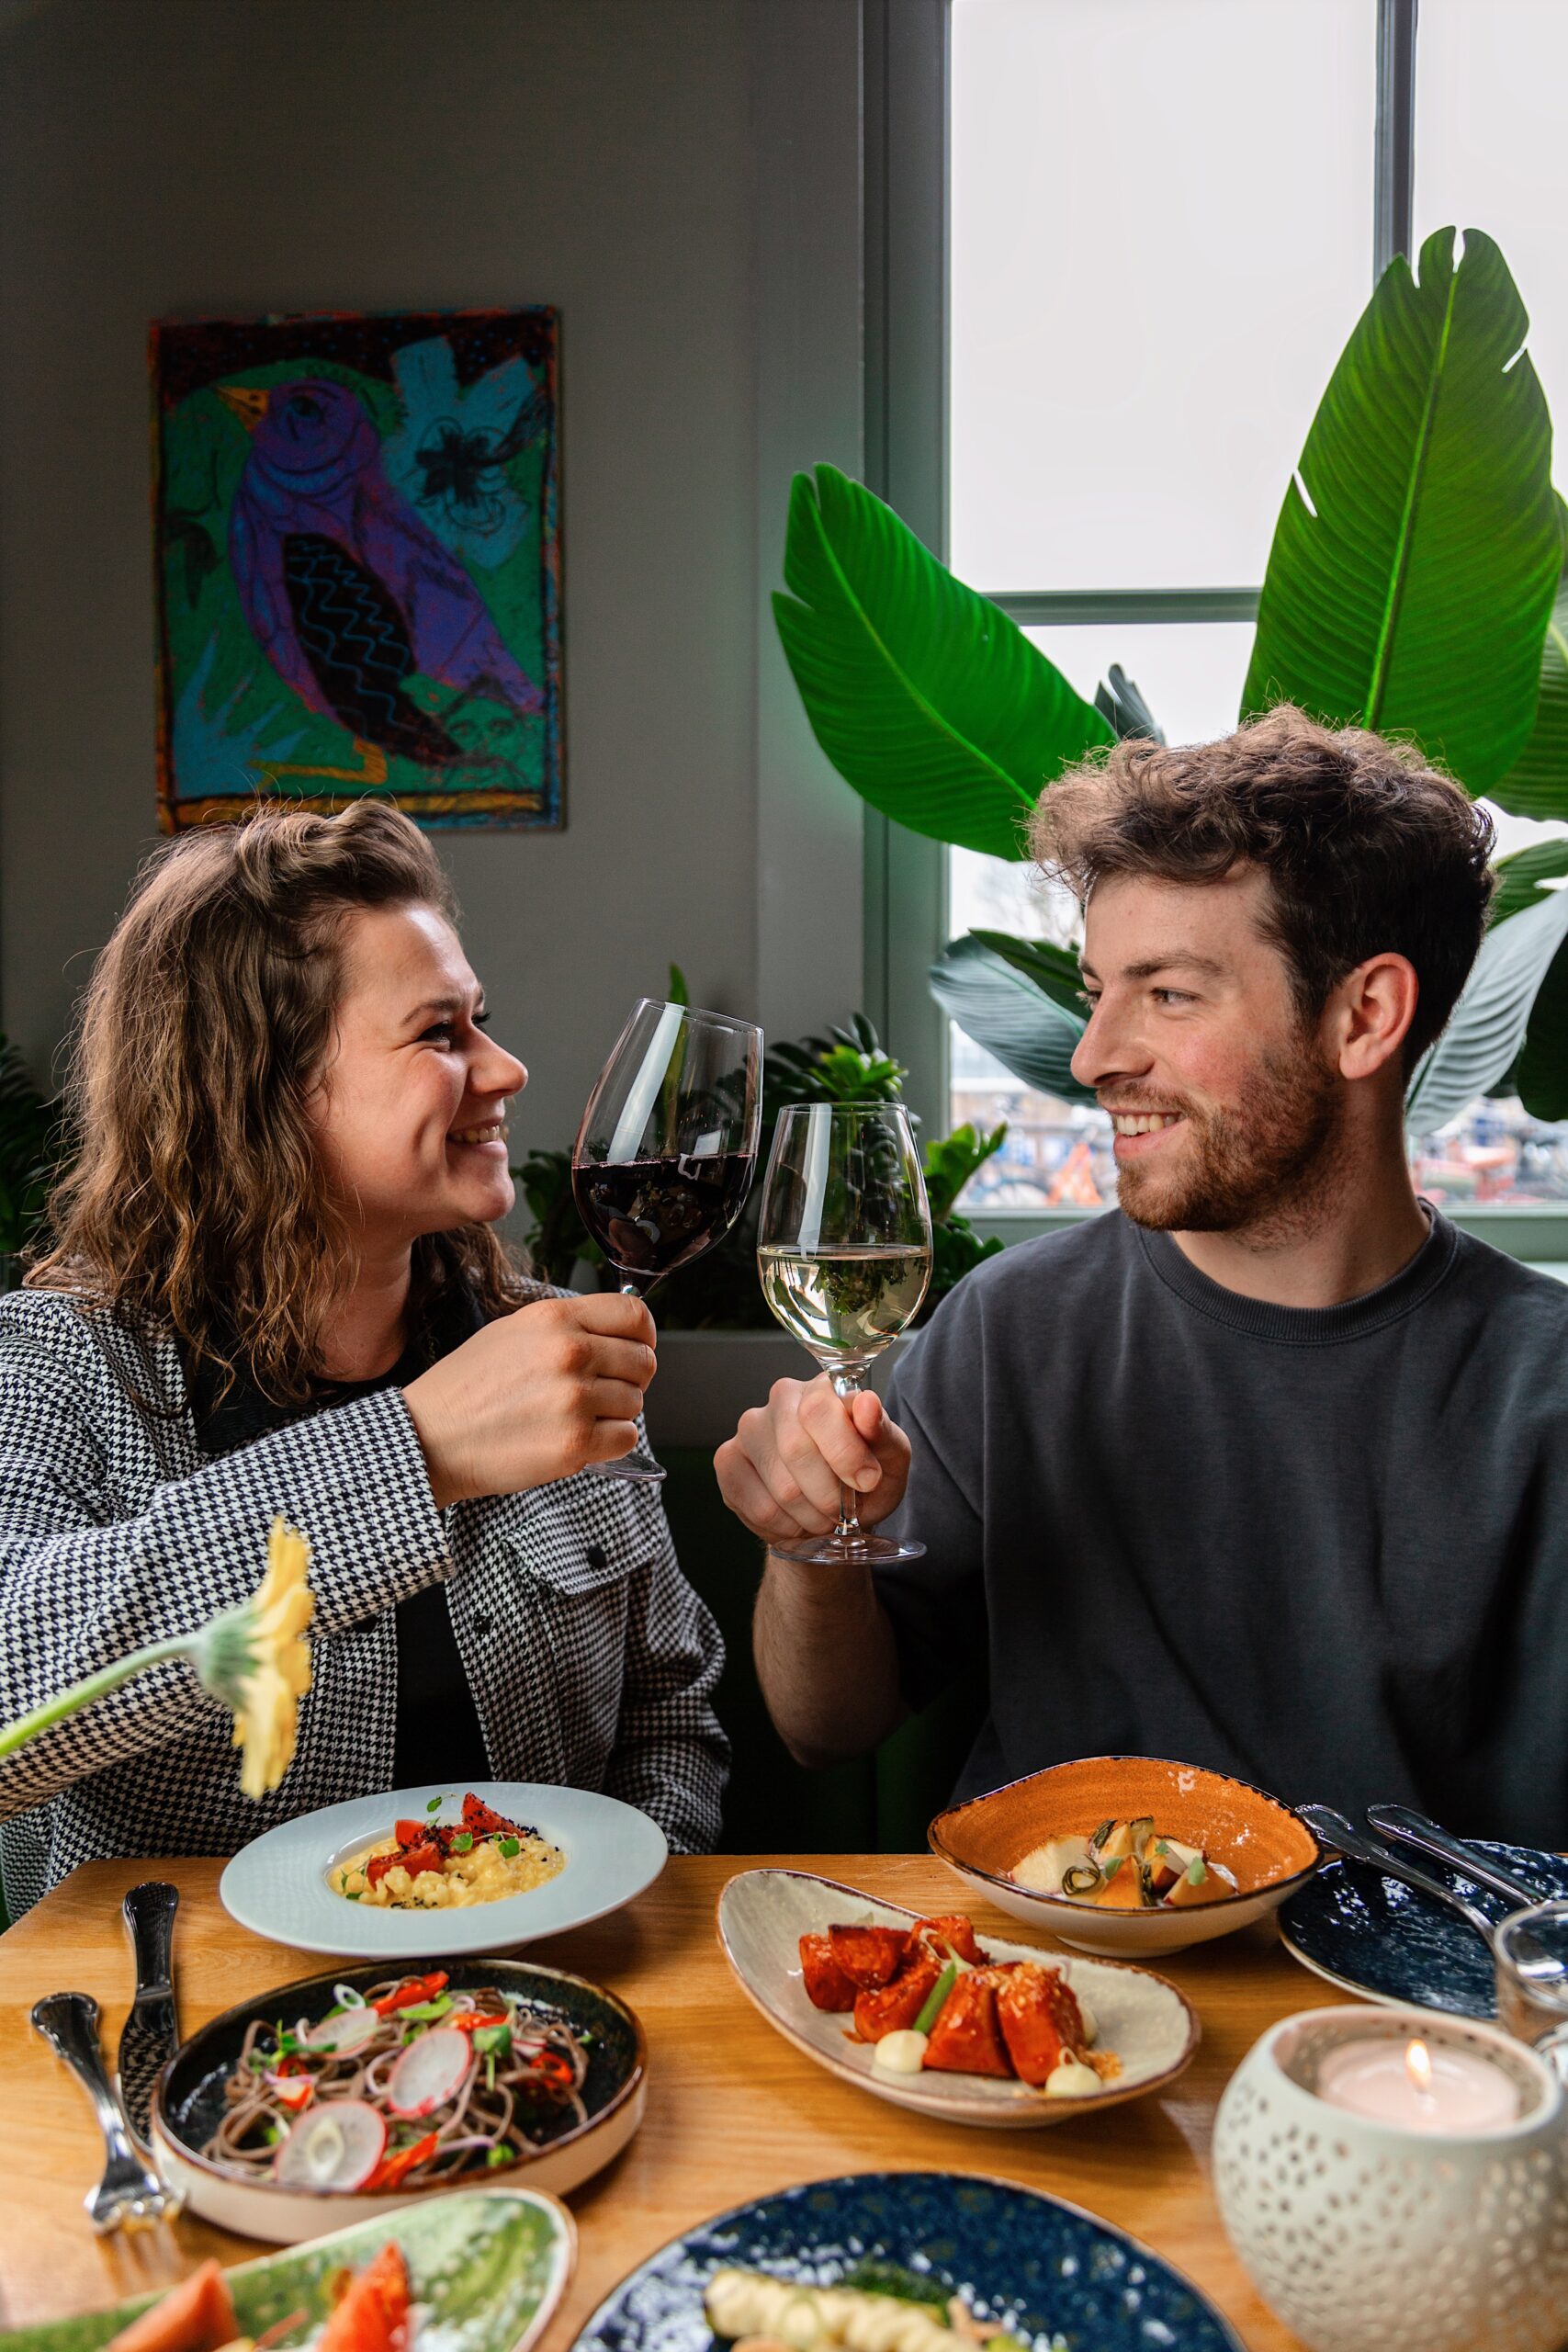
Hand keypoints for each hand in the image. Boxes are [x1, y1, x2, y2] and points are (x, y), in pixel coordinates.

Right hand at [403, 1292, 656, 1505]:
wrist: (430, 1438)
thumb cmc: (466, 1388)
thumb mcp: (513, 1332)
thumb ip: (567, 1327)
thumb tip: (616, 1335)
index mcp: (554, 1318)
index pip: (634, 1313)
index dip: (643, 1334)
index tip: (637, 1346)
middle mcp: (569, 1352)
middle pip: (643, 1361)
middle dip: (630, 1379)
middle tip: (602, 1391)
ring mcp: (574, 1399)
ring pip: (636, 1402)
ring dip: (614, 1413)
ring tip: (575, 1417)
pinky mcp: (575, 1443)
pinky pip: (626, 1438)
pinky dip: (609, 1442)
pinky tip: (577, 1439)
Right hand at [715, 1374, 910, 1547]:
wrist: (835, 1510)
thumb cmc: (864, 1477)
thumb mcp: (889, 1459)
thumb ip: (883, 1433)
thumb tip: (867, 1403)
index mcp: (823, 1388)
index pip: (819, 1408)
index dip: (844, 1452)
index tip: (867, 1482)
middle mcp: (781, 1398)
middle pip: (795, 1450)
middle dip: (829, 1495)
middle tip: (844, 1511)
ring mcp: (750, 1428)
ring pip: (780, 1486)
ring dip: (811, 1517)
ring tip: (823, 1518)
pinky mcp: (728, 1460)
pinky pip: (759, 1507)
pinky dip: (787, 1527)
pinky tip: (797, 1520)